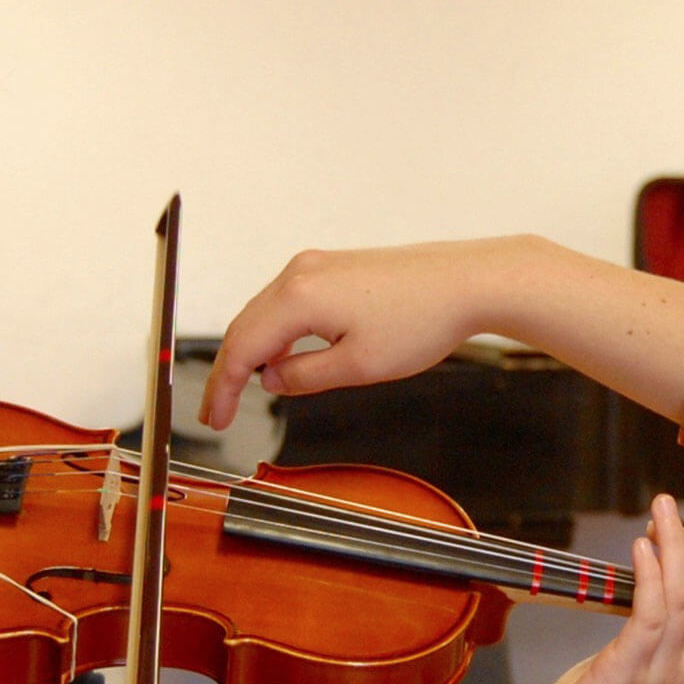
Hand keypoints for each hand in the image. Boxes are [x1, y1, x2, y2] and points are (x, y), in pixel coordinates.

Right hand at [201, 236, 549, 428]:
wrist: (468, 280)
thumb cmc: (423, 319)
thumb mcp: (358, 366)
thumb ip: (305, 377)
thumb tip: (272, 380)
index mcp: (298, 297)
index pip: (241, 348)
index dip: (221, 389)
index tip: (214, 419)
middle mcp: (300, 273)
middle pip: (245, 326)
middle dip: (229, 372)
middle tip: (219, 412)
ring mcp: (317, 265)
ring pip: (266, 312)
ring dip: (253, 350)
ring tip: (247, 391)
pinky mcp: (336, 266)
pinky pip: (290, 301)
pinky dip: (278, 331)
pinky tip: (286, 357)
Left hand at [503, 495, 683, 683]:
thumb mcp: (634, 667)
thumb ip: (651, 632)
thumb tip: (651, 578)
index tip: (678, 536)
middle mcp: (683, 673)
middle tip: (665, 513)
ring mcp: (657, 674)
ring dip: (674, 548)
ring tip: (659, 516)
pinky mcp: (624, 673)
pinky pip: (652, 618)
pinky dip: (650, 577)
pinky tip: (638, 552)